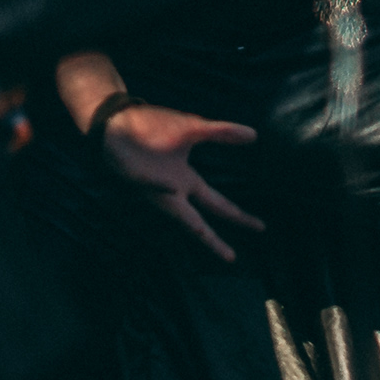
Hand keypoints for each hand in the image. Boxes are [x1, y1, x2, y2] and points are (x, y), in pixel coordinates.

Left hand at [104, 104, 266, 262]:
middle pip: (198, 223)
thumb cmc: (155, 127)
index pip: (217, 205)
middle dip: (215, 240)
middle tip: (233, 259)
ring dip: (192, 229)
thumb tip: (254, 135)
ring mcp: (154, 189)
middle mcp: (172, 192)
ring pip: (176, 216)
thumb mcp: (193, 127)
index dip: (237, 217)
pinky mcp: (136, 179)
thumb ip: (221, 133)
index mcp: (186, 181)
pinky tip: (172, 186)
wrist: (120, 121)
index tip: (259, 228)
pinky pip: (151, 186)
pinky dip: (160, 186)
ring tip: (201, 238)